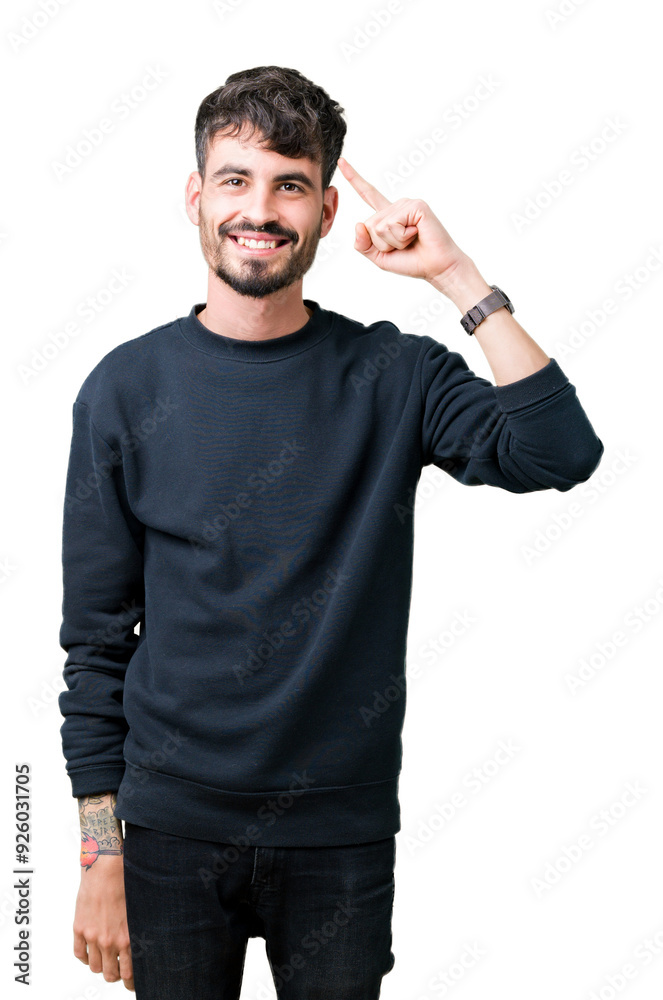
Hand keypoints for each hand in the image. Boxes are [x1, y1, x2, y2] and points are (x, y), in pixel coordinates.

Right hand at [73, 858, 134, 990]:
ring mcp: (92, 936)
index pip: (129, 973)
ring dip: (100, 967)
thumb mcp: (139, 911)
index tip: (132, 983)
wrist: (106, 868)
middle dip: (115, 975)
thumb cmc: (125, 884)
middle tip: (118, 972)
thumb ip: (138, 933)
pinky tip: (91, 951)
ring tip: (105, 960)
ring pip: (94, 967)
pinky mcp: (79, 928)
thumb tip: (143, 949)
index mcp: (127, 937)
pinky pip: (79, 954)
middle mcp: (109, 941)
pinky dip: (85, 957)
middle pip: (110, 974)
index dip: (131, 982)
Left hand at [336, 155, 468, 283]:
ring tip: (412, 240)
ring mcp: (406, 204)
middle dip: (383, 244)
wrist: (437, 268)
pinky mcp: (415, 206)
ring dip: (394, 242)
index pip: (368, 194)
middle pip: (369, 225)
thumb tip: (358, 224)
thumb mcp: (379, 257)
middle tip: (405, 245)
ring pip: (379, 227)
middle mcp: (396, 206)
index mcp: (388, 215)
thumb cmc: (412, 262)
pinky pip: (392, 225)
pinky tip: (417, 234)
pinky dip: (402, 237)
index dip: (354, 178)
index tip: (341, 161)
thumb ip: (363, 244)